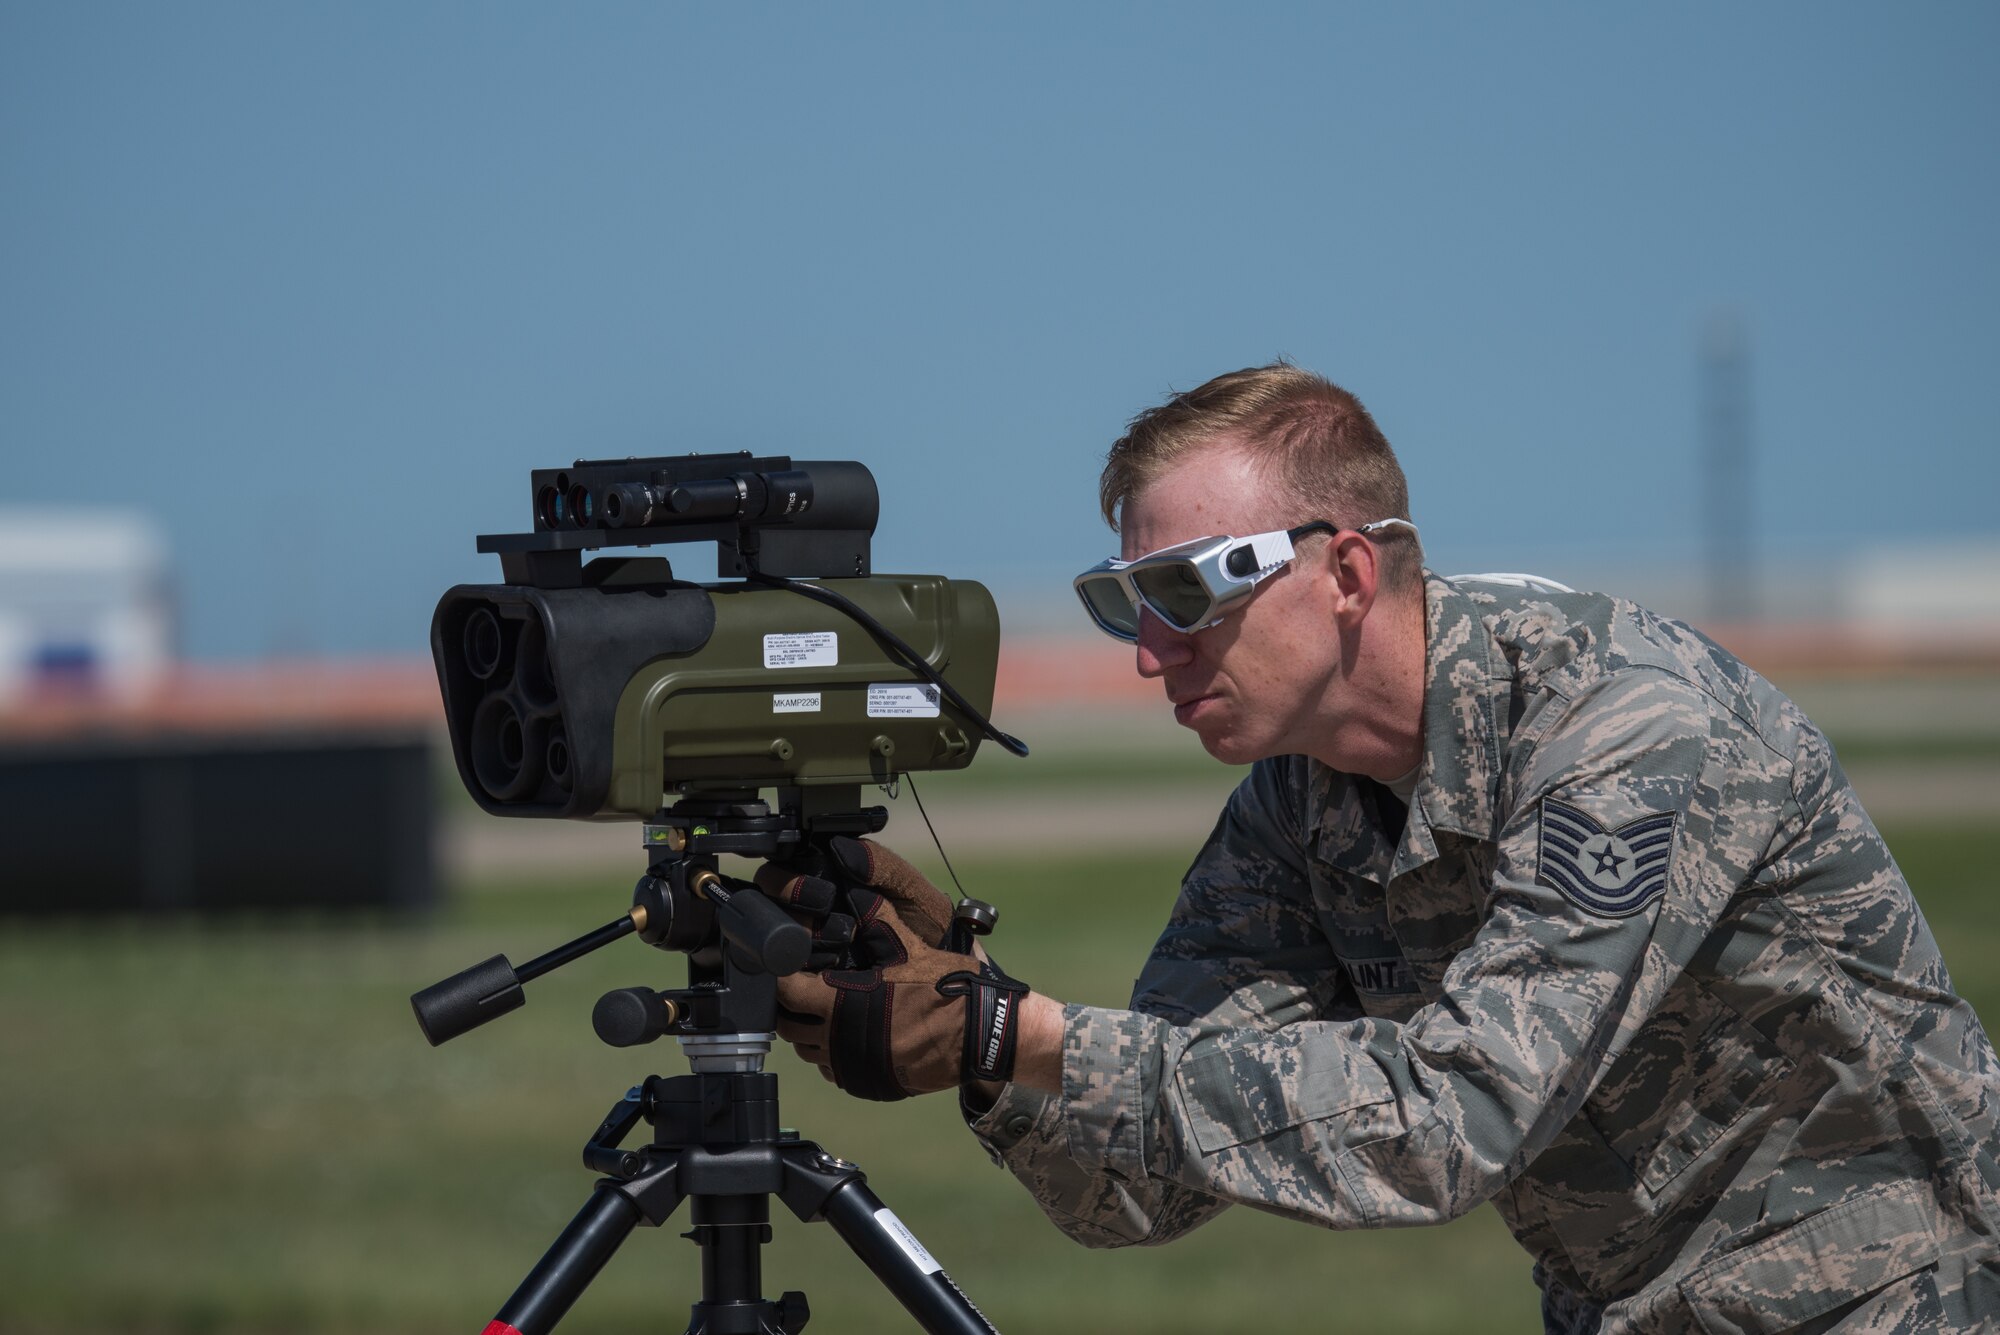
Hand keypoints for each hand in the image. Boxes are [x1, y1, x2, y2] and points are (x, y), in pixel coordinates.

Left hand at [755, 839, 1029, 1100]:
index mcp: (843, 1002)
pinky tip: (848, 1036)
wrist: (982, 1035)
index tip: (785, 967)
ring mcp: (853, 1067)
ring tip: (825, 1012)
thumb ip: (878, 921)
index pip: (786, 991)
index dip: (781, 977)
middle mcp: (840, 1040)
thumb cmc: (947, 989)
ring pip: (809, 1053)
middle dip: (789, 1007)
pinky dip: (833, 1054)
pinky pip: (834, 1071)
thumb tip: (860, 892)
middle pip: (789, 1026)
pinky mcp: (868, 1084)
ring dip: (810, 1033)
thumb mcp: (912, 948)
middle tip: (802, 989)